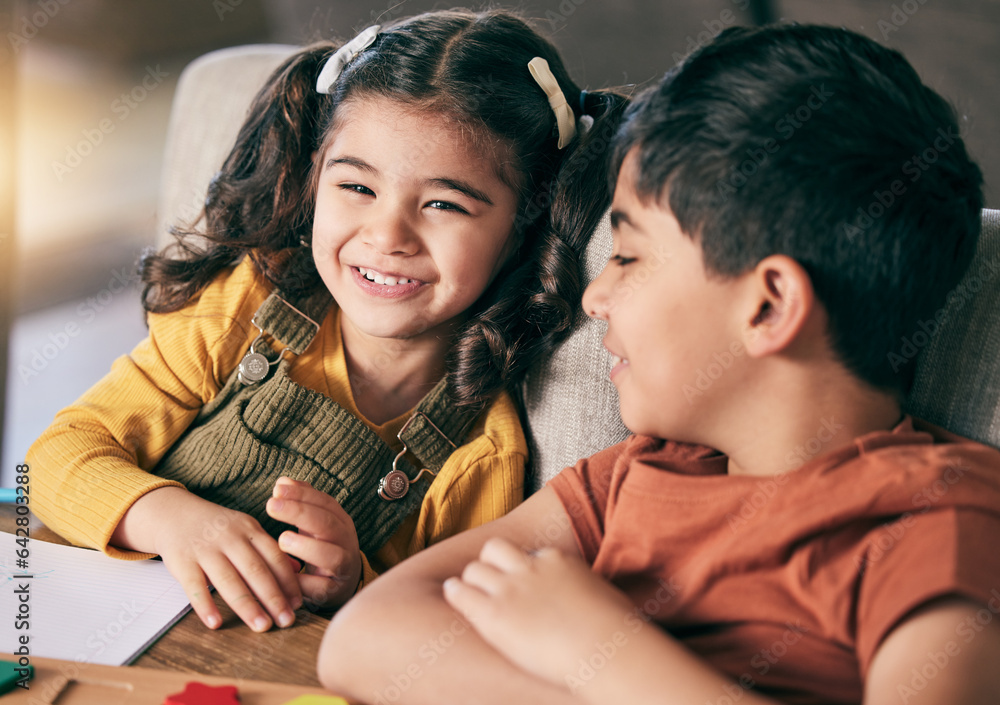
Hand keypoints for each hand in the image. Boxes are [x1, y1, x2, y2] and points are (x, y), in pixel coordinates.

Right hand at [113, 486, 302, 631]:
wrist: (173, 513)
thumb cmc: (217, 528)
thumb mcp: (246, 530)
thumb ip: (269, 551)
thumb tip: (299, 571)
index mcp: (250, 530)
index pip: (274, 557)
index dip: (288, 581)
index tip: (298, 604)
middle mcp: (230, 538)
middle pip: (255, 570)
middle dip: (273, 597)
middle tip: (287, 621)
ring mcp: (205, 549)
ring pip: (229, 580)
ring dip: (247, 605)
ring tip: (262, 626)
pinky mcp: (181, 561)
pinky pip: (194, 586)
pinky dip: (205, 605)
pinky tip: (216, 623)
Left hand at [266, 477, 361, 609]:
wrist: (341, 582)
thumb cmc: (321, 546)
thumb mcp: (313, 522)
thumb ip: (300, 502)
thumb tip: (282, 482)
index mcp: (340, 520)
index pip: (325, 502)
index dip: (302, 494)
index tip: (277, 489)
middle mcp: (345, 540)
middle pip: (328, 524)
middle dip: (300, 513)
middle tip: (271, 506)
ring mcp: (343, 566)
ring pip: (332, 556)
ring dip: (307, 547)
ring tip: (283, 539)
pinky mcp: (334, 591)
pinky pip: (321, 588)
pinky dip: (303, 582)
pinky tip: (284, 575)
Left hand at [442, 537, 635, 688]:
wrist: (606, 651)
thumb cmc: (616, 634)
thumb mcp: (606, 598)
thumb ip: (590, 593)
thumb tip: (599, 605)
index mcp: (558, 560)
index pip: (529, 553)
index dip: (522, 568)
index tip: (521, 581)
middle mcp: (531, 568)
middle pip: (496, 550)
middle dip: (490, 564)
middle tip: (488, 582)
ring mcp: (511, 589)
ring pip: (475, 569)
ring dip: (472, 580)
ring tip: (467, 591)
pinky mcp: (496, 614)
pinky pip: (463, 594)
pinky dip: (456, 592)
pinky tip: (454, 594)